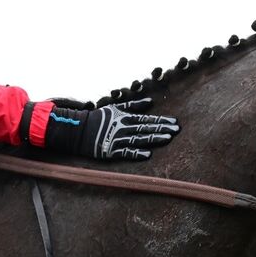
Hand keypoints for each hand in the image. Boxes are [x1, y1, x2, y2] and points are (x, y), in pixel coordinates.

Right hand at [43, 98, 178, 160]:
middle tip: (177, 130)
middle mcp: (123, 128)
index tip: (175, 123)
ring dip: (154, 139)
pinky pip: (126, 152)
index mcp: (125, 118)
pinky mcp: (111, 151)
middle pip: (146, 128)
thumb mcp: (115, 108)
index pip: (147, 119)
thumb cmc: (97, 118)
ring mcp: (117, 140)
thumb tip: (150, 101)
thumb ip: (132, 106)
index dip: (161, 121)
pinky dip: (136, 153)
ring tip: (168, 139)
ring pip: (139, 139)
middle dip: (162, 129)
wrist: (77, 130)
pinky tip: (148, 154)